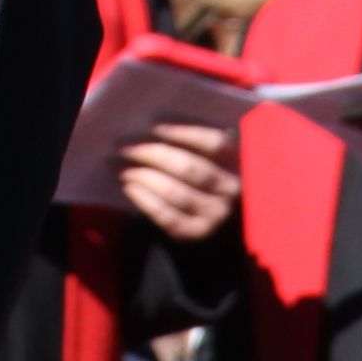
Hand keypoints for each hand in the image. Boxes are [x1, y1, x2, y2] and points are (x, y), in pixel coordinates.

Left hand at [114, 121, 241, 243]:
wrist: (215, 218)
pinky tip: (130, 189)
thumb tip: (149, 129)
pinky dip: (145, 201)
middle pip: (190, 168)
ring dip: (145, 178)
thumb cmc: (202, 174)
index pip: (213, 142)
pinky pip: (168, 217)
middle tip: (127, 149)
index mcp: (235, 161)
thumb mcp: (209, 155)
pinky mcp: (199, 232)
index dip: (184, 133)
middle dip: (154, 155)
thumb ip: (191, 142)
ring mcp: (216, 213)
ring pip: (177, 192)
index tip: (155, 128)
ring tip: (126, 171)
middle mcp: (231, 189)